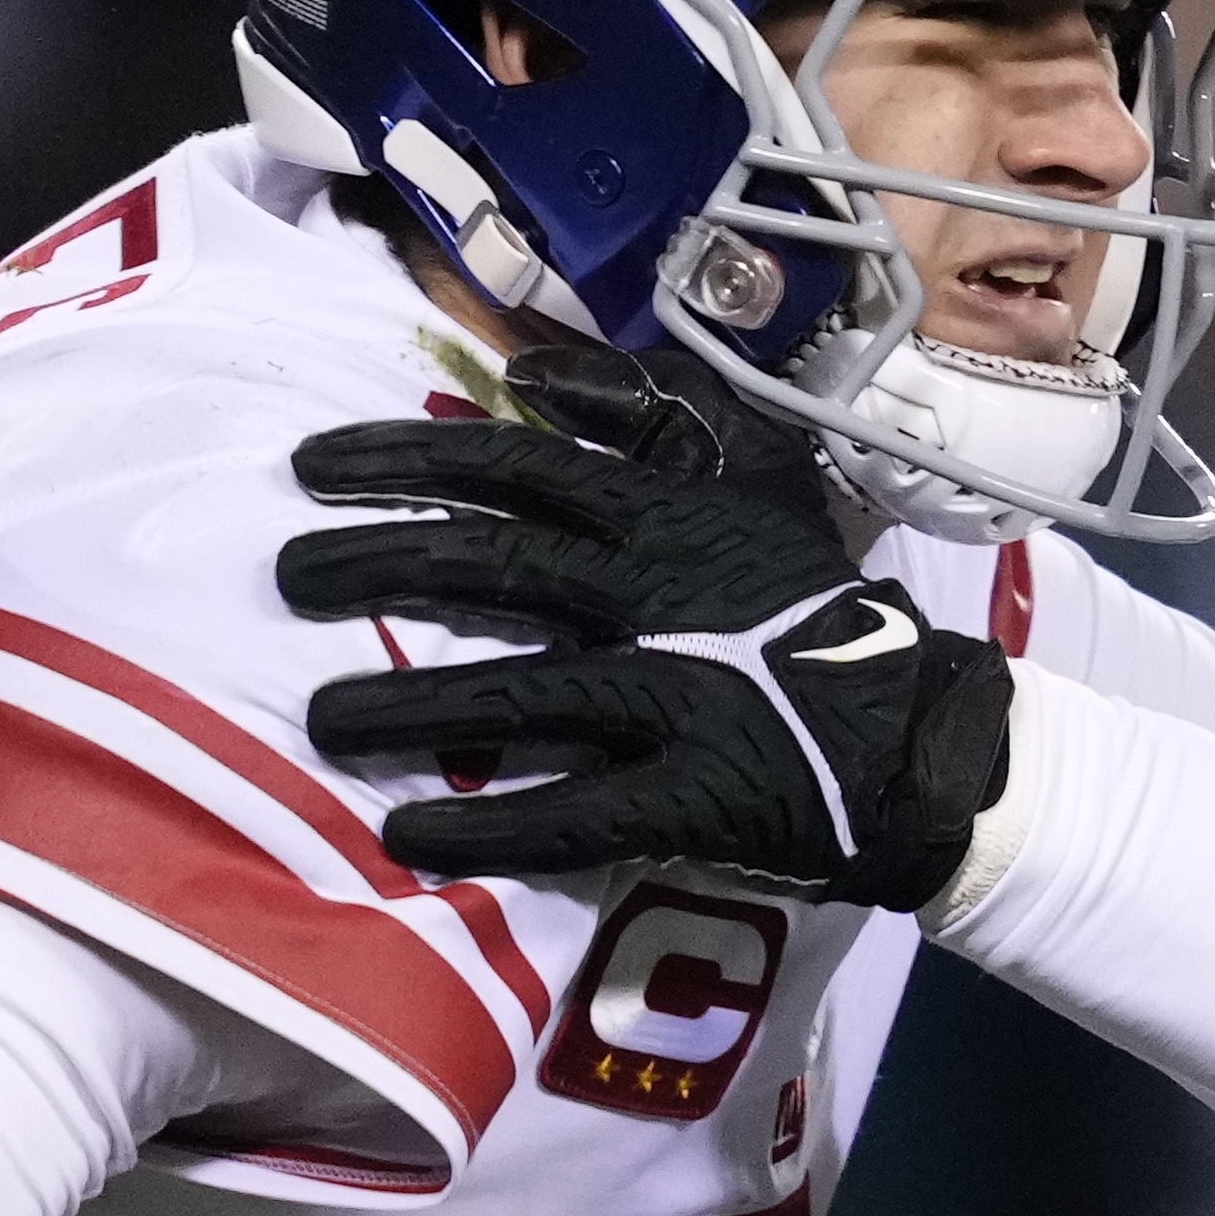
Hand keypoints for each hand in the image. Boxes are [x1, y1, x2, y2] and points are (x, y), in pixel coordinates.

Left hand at [284, 365, 1013, 904]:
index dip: (404, 461)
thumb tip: (532, 381)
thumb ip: (648, 427)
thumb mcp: (751, 486)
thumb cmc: (821, 611)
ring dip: (410, 703)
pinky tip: (409, 834)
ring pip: (520, 689)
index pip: (513, 470)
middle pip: (490, 566)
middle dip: (375, 566)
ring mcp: (680, 694)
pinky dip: (488, 824)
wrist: (927, 737)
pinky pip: (575, 809)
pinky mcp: (697, 793)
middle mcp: (660, 594)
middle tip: (286, 576)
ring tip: (320, 716)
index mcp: (667, 517)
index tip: (312, 468)